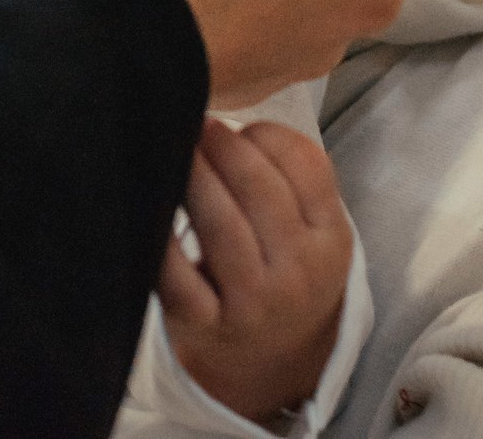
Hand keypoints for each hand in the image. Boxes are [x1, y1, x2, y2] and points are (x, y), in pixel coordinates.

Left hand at [160, 120, 353, 421]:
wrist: (270, 359)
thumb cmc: (283, 268)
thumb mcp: (313, 228)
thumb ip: (292, 173)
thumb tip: (230, 123)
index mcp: (332, 240)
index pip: (306, 167)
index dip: (266, 135)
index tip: (241, 127)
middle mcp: (299, 274)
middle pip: (260, 190)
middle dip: (223, 147)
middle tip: (195, 123)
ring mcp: (253, 303)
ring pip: (221, 225)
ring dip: (193, 176)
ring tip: (174, 148)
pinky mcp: (206, 324)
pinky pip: (177, 276)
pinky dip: (160, 240)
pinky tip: (150, 205)